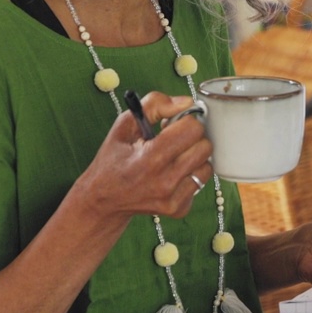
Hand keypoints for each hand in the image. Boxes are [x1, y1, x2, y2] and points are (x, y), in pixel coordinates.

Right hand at [73, 91, 213, 223]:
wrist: (104, 200)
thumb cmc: (114, 159)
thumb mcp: (125, 125)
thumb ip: (154, 105)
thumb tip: (187, 103)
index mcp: (150, 158)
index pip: (192, 129)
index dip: (184, 120)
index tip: (172, 124)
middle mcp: (164, 181)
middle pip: (205, 146)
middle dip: (191, 137)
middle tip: (174, 140)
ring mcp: (173, 198)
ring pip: (207, 165)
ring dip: (194, 157)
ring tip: (173, 157)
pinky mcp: (179, 209)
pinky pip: (201, 182)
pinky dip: (191, 175)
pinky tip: (172, 174)